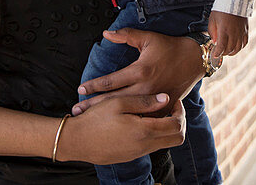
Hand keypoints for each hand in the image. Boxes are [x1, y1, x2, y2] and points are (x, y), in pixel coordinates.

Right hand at [58, 95, 185, 164]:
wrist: (76, 141)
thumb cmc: (95, 119)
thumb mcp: (118, 102)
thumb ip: (144, 101)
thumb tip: (166, 98)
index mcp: (144, 130)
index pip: (176, 125)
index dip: (180, 111)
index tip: (173, 100)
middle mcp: (145, 146)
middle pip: (177, 138)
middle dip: (179, 122)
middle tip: (171, 108)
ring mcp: (138, 153)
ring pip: (165, 143)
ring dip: (166, 128)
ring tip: (154, 112)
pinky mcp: (130, 156)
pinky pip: (151, 146)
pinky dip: (154, 135)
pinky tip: (141, 122)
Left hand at [72, 29, 201, 114]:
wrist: (195, 59)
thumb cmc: (170, 47)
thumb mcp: (148, 38)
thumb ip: (126, 35)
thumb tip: (106, 34)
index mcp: (140, 70)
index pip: (111, 81)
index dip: (94, 85)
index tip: (80, 89)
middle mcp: (146, 87)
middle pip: (114, 100)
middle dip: (94, 106)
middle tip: (77, 111)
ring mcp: (155, 99)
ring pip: (128, 112)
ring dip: (110, 115)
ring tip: (92, 121)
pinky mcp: (163, 107)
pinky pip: (145, 118)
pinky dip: (132, 122)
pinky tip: (119, 129)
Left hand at [208, 11, 247, 57]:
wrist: (235, 0)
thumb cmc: (221, 9)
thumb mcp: (212, 19)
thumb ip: (212, 32)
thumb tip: (215, 42)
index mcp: (224, 30)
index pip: (221, 47)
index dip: (218, 53)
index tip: (215, 55)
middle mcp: (234, 33)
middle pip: (230, 49)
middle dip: (223, 53)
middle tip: (219, 52)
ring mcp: (241, 32)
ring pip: (238, 48)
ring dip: (232, 52)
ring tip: (227, 51)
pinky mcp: (246, 30)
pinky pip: (244, 43)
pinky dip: (240, 47)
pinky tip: (235, 46)